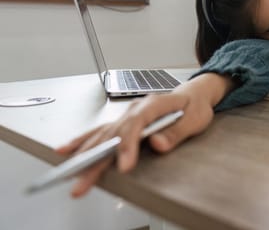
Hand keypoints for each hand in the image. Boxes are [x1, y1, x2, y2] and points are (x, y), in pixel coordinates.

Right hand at [56, 72, 234, 197]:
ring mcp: (128, 115)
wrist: (192, 96)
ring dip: (86, 154)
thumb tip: (158, 144)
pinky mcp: (124, 123)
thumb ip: (176, 132)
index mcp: (154, 104)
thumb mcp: (195, 119)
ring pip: (103, 135)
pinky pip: (101, 132)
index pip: (136, 125)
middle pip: (113, 133)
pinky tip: (67, 151)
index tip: (124, 166)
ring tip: (71, 171)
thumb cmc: (194, 107)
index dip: (128, 146)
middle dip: (98, 158)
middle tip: (85, 179)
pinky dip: (83, 141)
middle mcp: (136, 108)